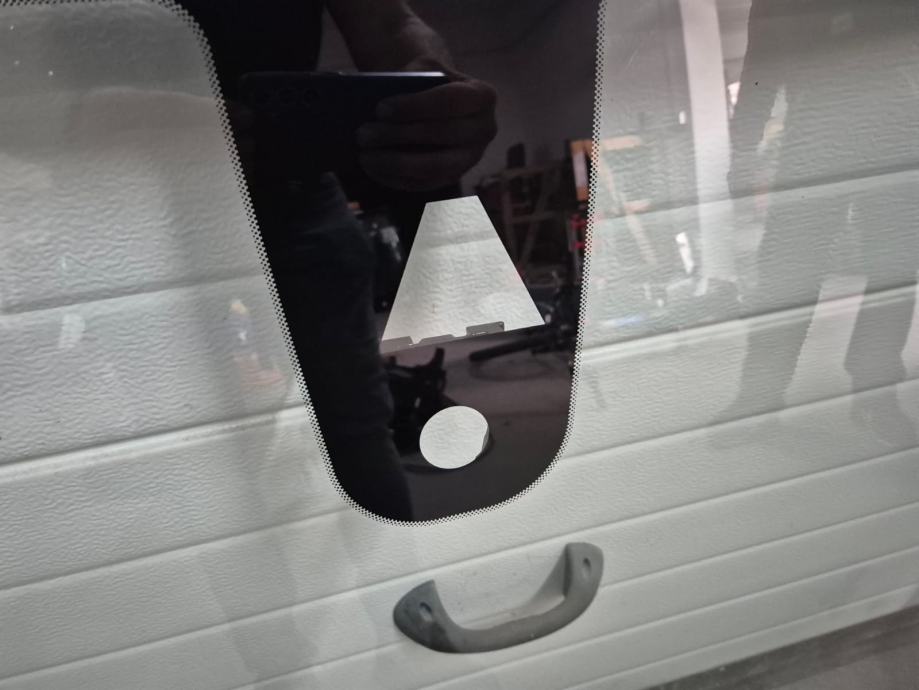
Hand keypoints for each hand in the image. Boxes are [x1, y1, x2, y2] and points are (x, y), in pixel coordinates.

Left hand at [356, 68, 496, 190]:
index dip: (415, 106)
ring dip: (395, 163)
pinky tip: (371, 168)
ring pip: (434, 167)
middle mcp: (484, 130)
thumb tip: (374, 105)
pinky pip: (424, 183)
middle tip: (363, 134)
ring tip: (363, 155)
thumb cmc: (424, 81)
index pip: (450, 101)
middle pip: (443, 135)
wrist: (432, 99)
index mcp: (483, 96)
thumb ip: (408, 81)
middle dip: (400, 135)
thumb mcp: (422, 69)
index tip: (380, 109)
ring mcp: (471, 158)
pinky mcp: (453, 177)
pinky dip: (395, 177)